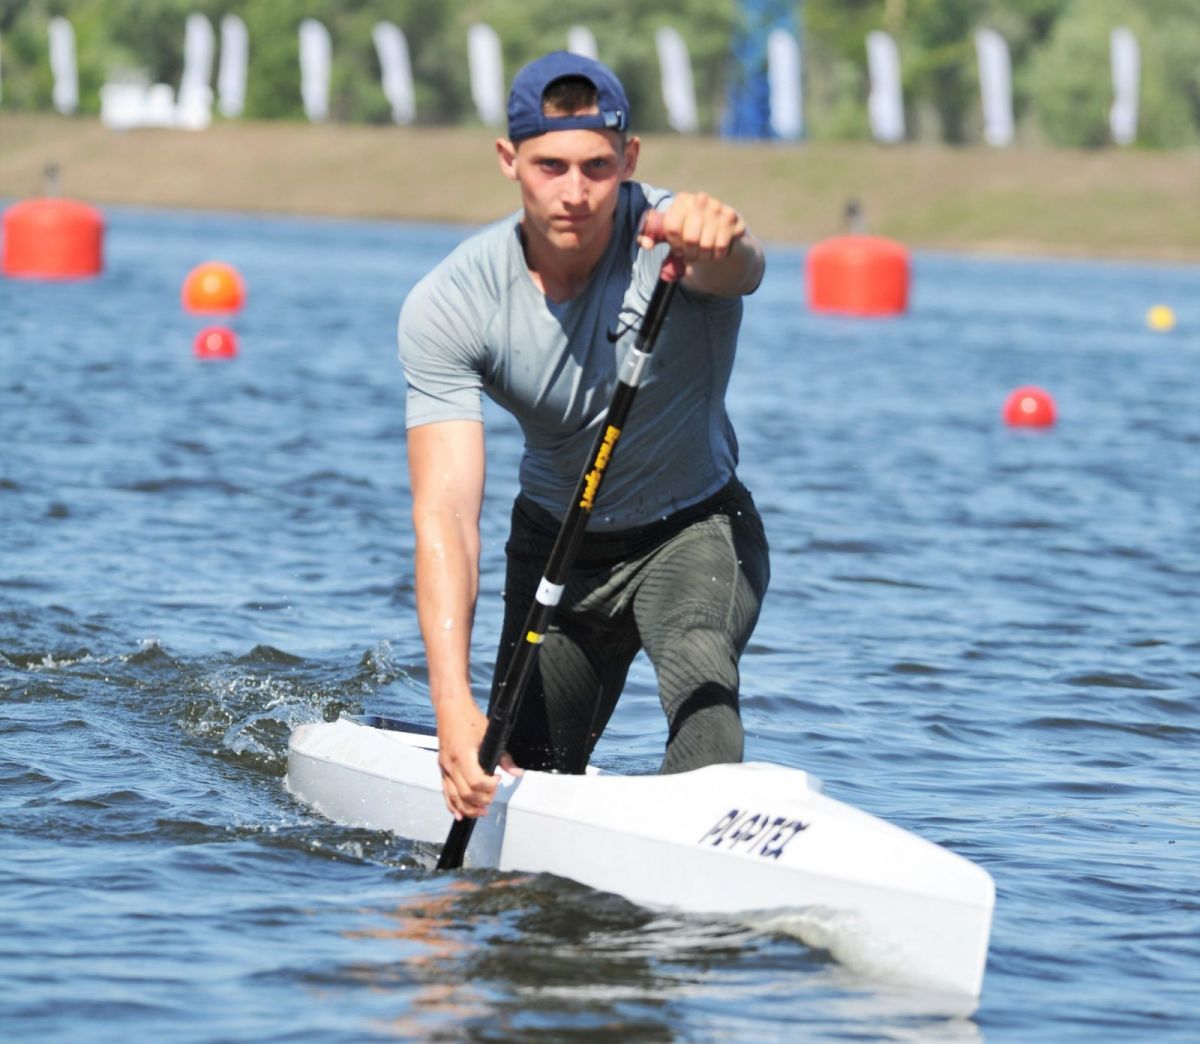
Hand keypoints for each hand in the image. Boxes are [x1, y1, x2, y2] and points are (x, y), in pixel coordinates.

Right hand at [435, 697, 521, 819]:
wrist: (450, 708)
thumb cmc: (469, 719)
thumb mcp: (490, 734)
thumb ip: (504, 757)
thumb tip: (517, 773)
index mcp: (463, 756)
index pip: (477, 782)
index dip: (490, 786)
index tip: (498, 780)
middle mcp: (451, 765)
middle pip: (466, 794)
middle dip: (481, 801)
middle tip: (493, 798)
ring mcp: (444, 768)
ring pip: (454, 797)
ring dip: (468, 808)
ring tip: (481, 812)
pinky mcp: (441, 769)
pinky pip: (445, 792)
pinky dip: (452, 805)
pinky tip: (459, 814)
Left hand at [637, 191, 745, 264]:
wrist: (721, 235)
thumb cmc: (691, 235)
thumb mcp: (669, 236)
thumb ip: (652, 238)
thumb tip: (646, 244)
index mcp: (682, 200)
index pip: (671, 228)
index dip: (674, 244)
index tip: (678, 247)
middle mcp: (700, 199)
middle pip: (690, 238)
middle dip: (689, 253)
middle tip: (691, 254)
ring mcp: (718, 207)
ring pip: (706, 245)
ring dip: (703, 256)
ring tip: (703, 253)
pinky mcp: (732, 218)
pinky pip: (721, 246)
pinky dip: (716, 255)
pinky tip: (716, 251)